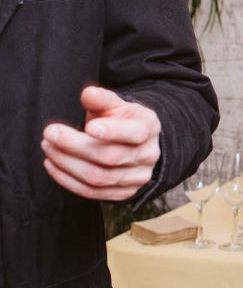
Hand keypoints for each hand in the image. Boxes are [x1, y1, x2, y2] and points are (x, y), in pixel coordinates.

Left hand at [41, 86, 162, 200]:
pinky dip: (67, 180)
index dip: (112, 132)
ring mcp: (137, 177)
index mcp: (150, 128)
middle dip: (75, 146)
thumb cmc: (122, 121)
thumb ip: (102, 99)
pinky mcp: (124, 193)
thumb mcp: (117, 105)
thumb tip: (88, 93)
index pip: (135, 133)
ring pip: (99, 178)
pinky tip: (53, 165)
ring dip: (67, 164)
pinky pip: (92, 192)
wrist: (136, 144)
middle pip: (111, 157)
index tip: (88, 127)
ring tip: (48, 148)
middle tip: (50, 133)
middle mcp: (148, 155)